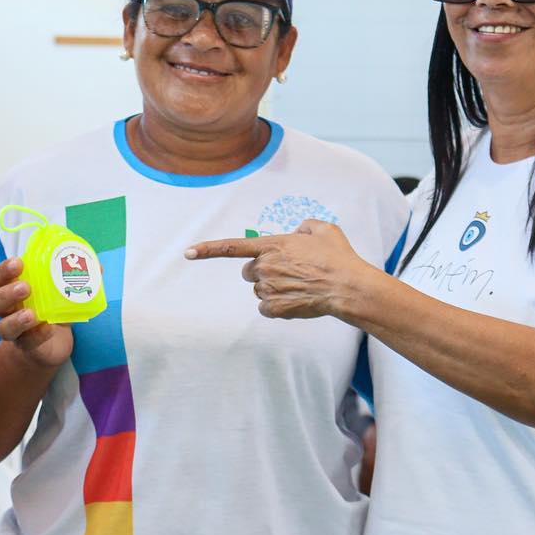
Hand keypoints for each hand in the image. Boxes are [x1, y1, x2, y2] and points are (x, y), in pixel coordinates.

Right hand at [0, 257, 73, 367]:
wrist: (54, 341)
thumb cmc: (53, 307)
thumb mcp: (63, 290)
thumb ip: (76, 277)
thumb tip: (97, 267)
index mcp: (12, 289)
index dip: (3, 270)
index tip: (18, 262)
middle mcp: (7, 310)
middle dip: (7, 293)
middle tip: (25, 287)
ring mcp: (14, 331)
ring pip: (1, 328)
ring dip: (15, 320)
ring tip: (30, 314)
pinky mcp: (27, 346)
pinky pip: (26, 342)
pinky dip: (37, 335)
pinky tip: (47, 329)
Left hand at [185, 219, 376, 319]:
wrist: (347, 286)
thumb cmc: (338, 256)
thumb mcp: (322, 228)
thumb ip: (304, 226)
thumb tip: (297, 232)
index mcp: (271, 245)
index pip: (232, 247)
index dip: (207, 249)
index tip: (188, 253)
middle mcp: (264, 266)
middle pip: (249, 272)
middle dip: (262, 271)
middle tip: (288, 271)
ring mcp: (268, 288)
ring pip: (259, 290)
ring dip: (273, 288)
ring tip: (300, 285)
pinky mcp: (274, 308)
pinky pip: (266, 307)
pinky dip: (278, 305)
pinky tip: (297, 299)